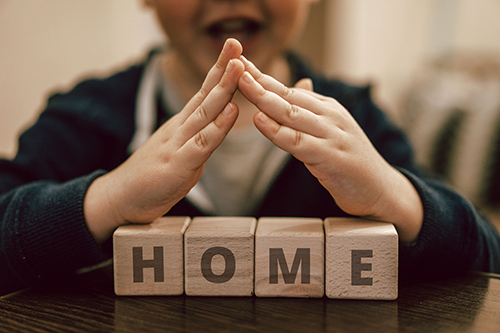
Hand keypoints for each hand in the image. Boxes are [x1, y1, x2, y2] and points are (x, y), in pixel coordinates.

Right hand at [84, 39, 244, 242]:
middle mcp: (180, 129)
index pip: (203, 94)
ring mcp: (178, 145)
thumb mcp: (177, 150)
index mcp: (182, 126)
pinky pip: (202, 144)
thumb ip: (196, 136)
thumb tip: (214, 125)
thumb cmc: (151, 177)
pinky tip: (230, 111)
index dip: (219, 72)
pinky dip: (217, 127)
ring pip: (205, 113)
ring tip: (239, 67)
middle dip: (224, 69)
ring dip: (223, 89)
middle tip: (236, 45)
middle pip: (205, 95)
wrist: (120, 198)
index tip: (234, 52)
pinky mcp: (179, 165)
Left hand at [237, 57, 422, 242]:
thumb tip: (301, 85)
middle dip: (259, 81)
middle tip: (235, 65)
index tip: (241, 64)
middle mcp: (330, 116)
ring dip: (264, 99)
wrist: (381, 190)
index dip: (264, 77)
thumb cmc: (350, 161)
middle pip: (288, 96)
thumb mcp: (332, 130)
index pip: (290, 89)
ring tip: (242, 84)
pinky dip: (277, 131)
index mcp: (327, 109)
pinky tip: (261, 120)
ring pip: (291, 113)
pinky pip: (297, 142)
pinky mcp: (330, 156)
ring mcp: (331, 135)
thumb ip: (313, 109)